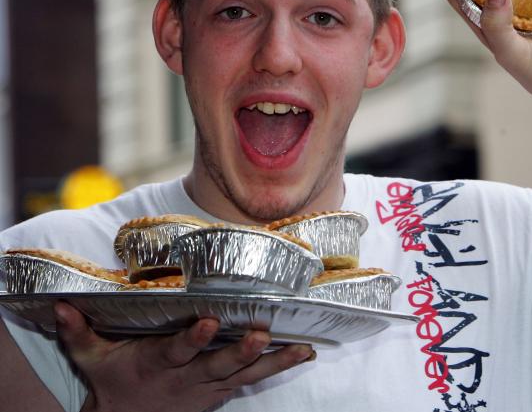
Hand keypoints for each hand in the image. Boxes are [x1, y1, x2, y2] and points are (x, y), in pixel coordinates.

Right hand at [54, 301, 312, 411]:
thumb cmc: (114, 382)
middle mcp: (188, 377)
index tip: (207, 322)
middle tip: (262, 335)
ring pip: (243, 374)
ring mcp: (208, 387)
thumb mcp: (92, 360)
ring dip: (272, 362)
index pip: (176, 350)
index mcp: (158, 363)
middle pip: (218, 364)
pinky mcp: (220, 392)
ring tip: (301, 349)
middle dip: (240, 351)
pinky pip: (252, 380)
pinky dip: (277, 367)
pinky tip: (303, 353)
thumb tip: (63, 305)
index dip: (192, 338)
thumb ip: (80, 333)